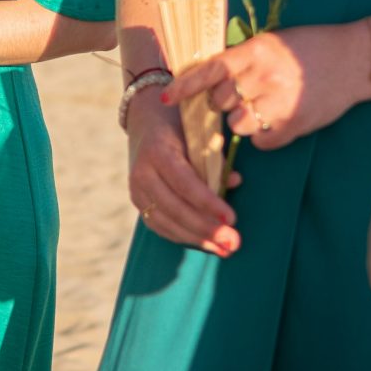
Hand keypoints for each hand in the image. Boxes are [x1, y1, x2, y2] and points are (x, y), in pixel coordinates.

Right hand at [126, 89, 241, 256]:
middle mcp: (142, 173)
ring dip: (198, 239)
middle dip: (206, 229)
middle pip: (175, 208)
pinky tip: (205, 243)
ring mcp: (136, 190)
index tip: (231, 219)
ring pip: (167, 223)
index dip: (208, 203)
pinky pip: (160, 226)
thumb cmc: (182, 125)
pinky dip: (184, 237)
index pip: (185, 183)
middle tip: (233, 242)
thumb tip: (234, 182)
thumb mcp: (199, 133)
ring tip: (224, 249)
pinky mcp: (138, 202)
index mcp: (158, 151)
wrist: (148, 121)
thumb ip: (216, 158)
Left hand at [164, 19, 368, 148]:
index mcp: (257, 50)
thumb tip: (209, 81)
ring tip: (263, 106)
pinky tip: (279, 119)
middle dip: (223, 101)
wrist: (356, 59)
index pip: (211, 70)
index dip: (185, 85)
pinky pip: (261, 141)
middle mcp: (266, 76)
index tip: (165, 97)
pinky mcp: (295, 125)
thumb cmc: (310, 47)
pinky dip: (265, 135)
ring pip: (238, 124)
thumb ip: (242, 58)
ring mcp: (281, 103)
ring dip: (242, 119)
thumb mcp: (272, 41)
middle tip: (240, 94)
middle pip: (221, 100)